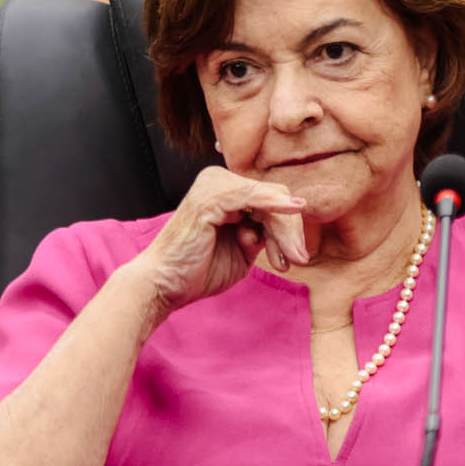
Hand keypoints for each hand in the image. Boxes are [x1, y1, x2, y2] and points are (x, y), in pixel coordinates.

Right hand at [132, 167, 309, 319]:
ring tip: (289, 259)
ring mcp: (213, 185)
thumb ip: (263, 232)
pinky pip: (252, 196)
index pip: (272, 198)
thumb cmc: (199, 269)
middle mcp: (218, 181)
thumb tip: (292, 220)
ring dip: (284, 230)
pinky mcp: (210, 197)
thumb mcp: (243, 249)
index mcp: (225, 191)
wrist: (166, 284)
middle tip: (298, 259)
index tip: (292, 259)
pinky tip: (294, 210)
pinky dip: (275, 204)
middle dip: (290, 230)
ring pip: (270, 197)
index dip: (287, 228)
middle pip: (275, 194)